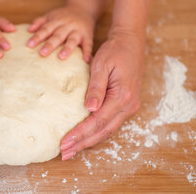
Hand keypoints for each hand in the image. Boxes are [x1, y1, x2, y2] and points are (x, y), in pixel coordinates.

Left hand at [27, 4, 94, 62]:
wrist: (83, 8)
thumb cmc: (63, 16)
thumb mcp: (51, 15)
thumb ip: (40, 22)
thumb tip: (28, 30)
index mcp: (56, 21)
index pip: (45, 29)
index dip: (37, 37)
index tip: (29, 45)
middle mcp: (67, 26)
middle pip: (57, 36)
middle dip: (50, 44)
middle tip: (42, 53)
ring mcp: (78, 31)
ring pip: (72, 40)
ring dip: (67, 48)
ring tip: (61, 57)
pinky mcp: (87, 36)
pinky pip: (88, 44)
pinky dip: (87, 52)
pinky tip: (86, 60)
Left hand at [60, 28, 144, 159]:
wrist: (131, 42)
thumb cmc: (115, 51)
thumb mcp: (102, 65)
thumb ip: (95, 88)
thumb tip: (89, 109)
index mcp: (122, 96)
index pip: (97, 122)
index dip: (80, 134)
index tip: (64, 142)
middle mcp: (128, 106)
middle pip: (103, 132)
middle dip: (82, 144)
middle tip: (64, 153)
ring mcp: (129, 106)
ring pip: (107, 130)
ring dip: (89, 141)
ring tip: (72, 150)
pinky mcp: (126, 104)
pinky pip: (110, 123)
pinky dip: (96, 132)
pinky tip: (85, 137)